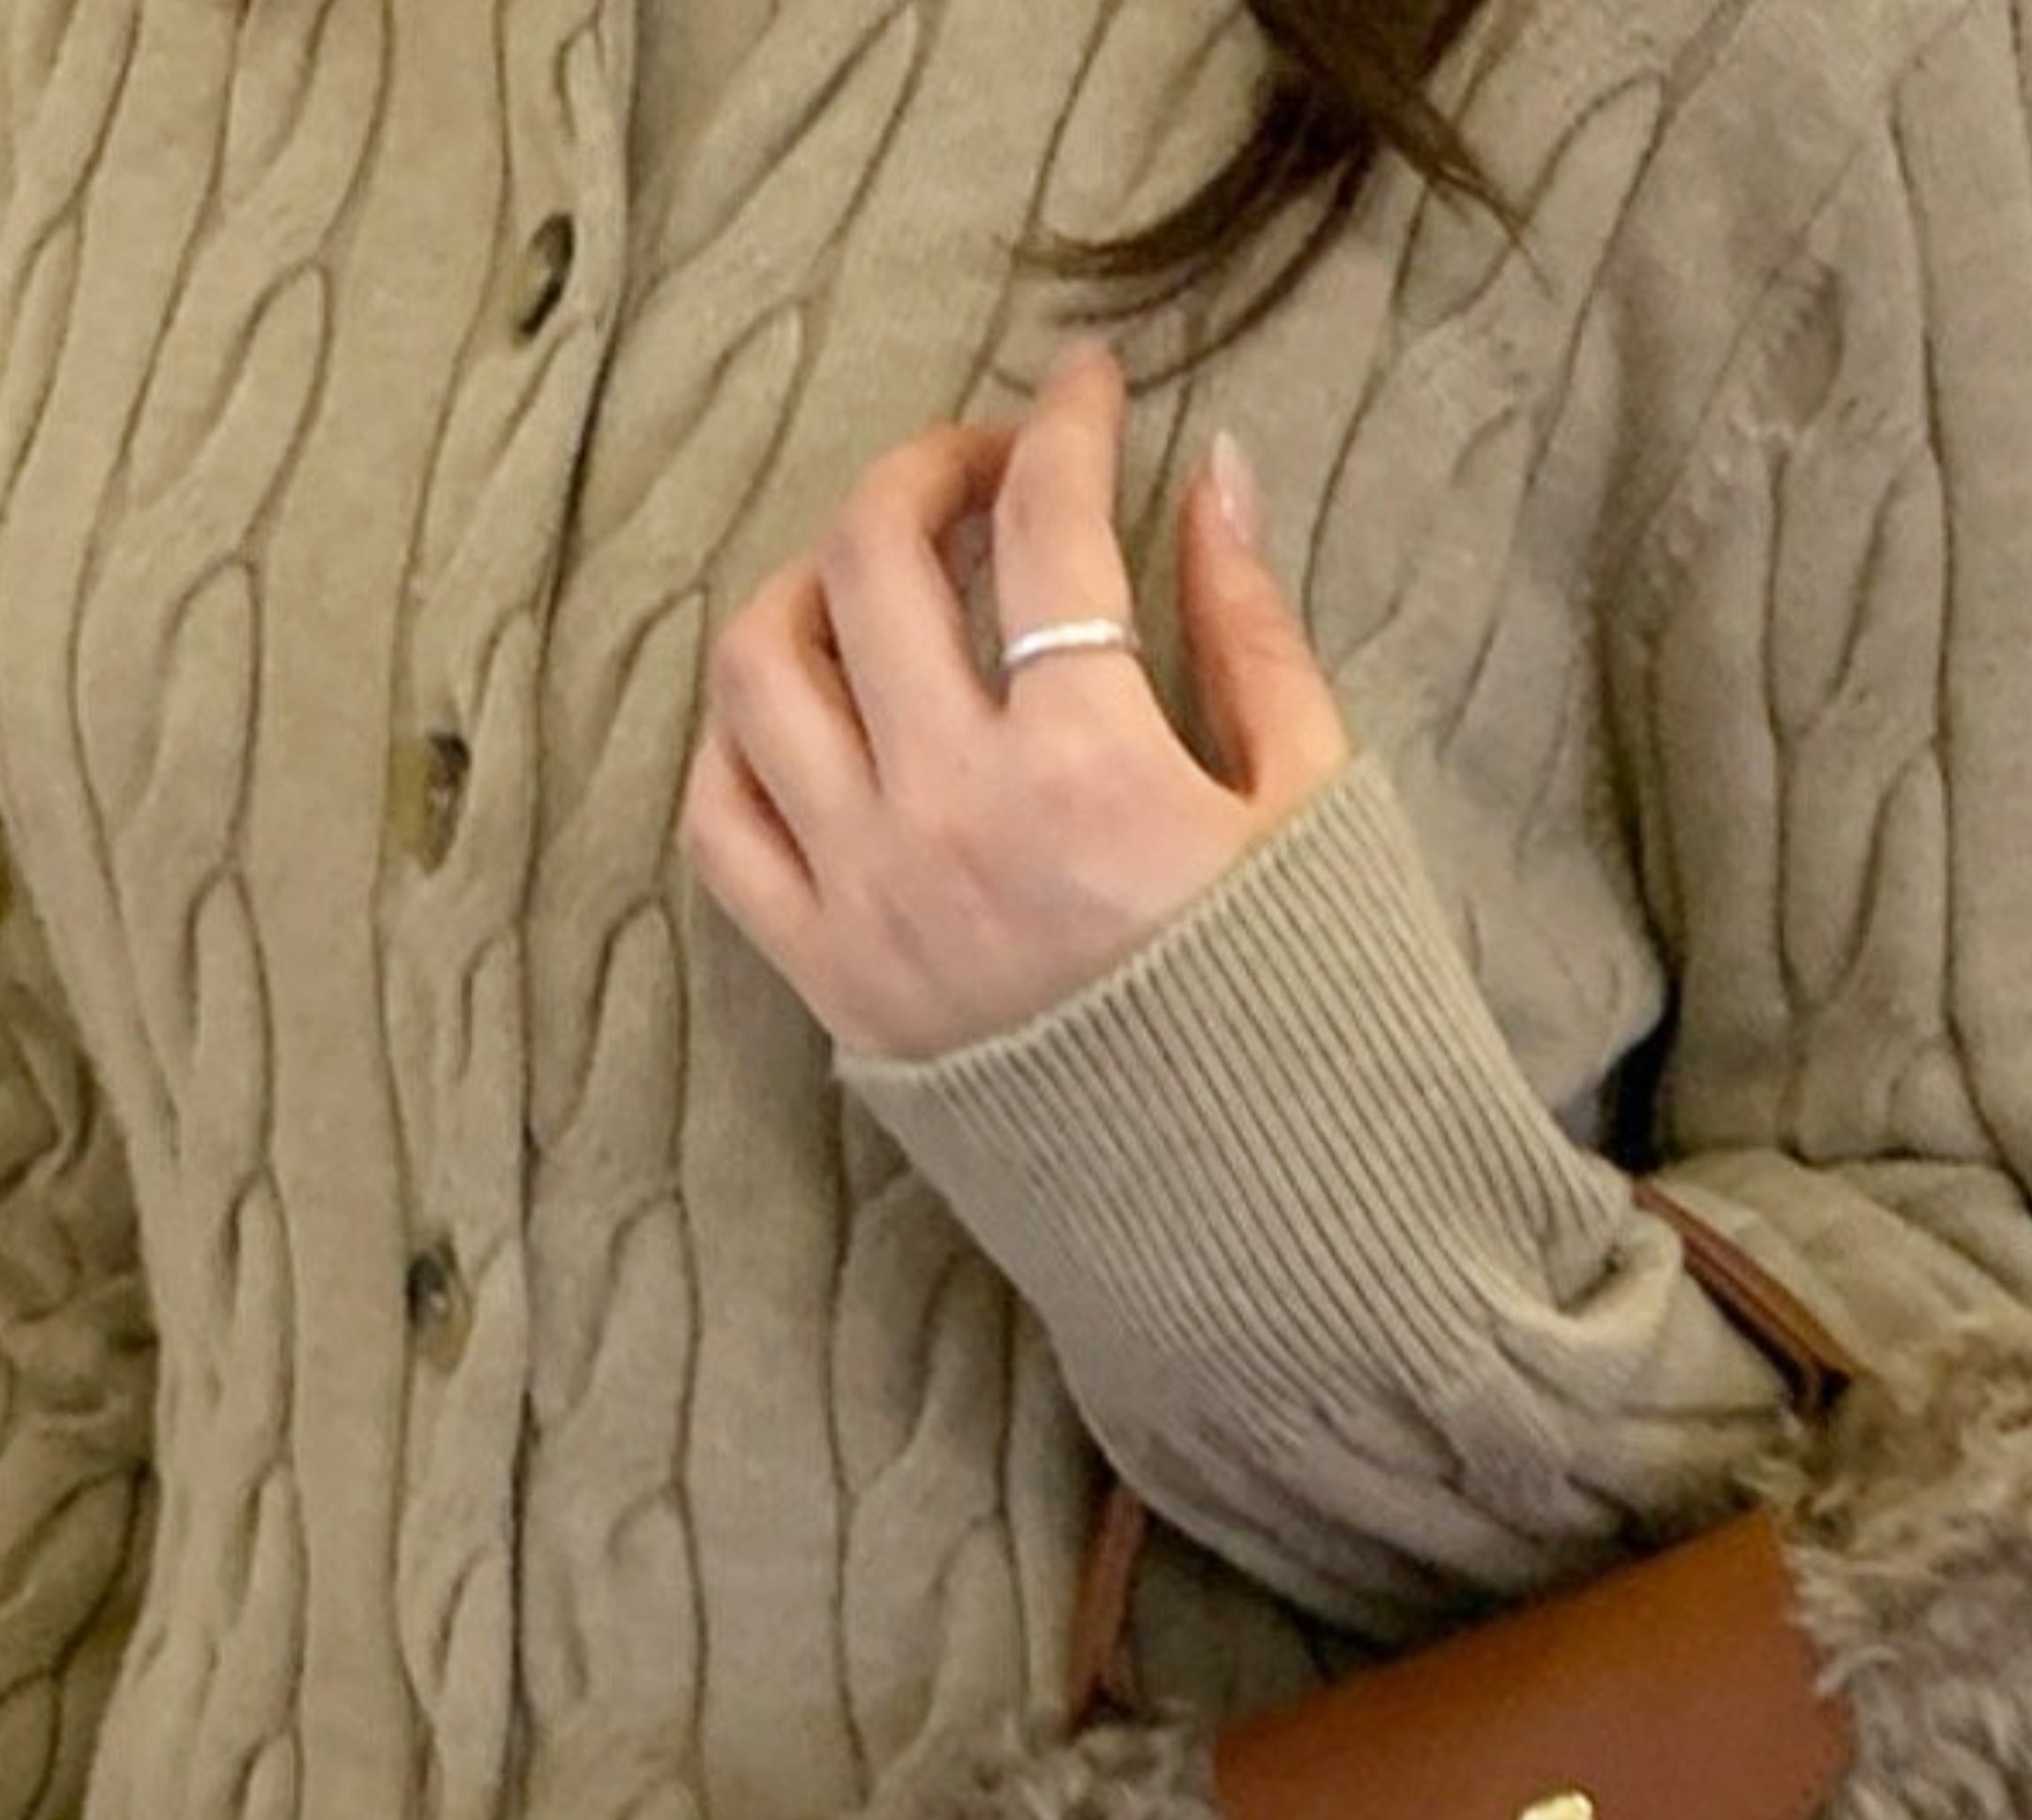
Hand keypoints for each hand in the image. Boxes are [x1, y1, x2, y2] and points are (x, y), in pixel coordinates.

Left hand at [678, 335, 1353, 1062]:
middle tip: (982, 470)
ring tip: (874, 576)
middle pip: (873, 562)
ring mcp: (869, 900)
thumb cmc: (1303, 1015)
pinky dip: (738, 741)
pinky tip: (802, 709)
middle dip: (925, 472)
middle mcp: (952, 816)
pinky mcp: (828, 981)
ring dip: (807, 584)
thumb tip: (1214, 474)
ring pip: (759, 674)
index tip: (1084, 390)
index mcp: (1089, 766)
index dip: (1065, 425)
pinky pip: (720, 824)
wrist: (1247, 1217)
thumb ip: (1252, 632)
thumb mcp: (1311, 806)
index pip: (1047, 527)